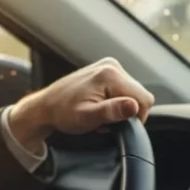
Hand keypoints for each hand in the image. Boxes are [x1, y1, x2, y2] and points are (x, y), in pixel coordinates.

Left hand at [8, 58, 154, 153]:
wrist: (45, 107)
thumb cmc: (62, 113)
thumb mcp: (87, 117)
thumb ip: (111, 111)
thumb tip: (133, 106)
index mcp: (110, 74)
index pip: (144, 100)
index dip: (134, 118)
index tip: (113, 124)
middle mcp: (112, 65)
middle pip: (139, 95)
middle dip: (125, 112)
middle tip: (103, 120)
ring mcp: (109, 66)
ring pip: (132, 93)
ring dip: (120, 107)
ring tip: (99, 112)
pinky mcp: (106, 71)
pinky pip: (123, 89)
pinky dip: (115, 101)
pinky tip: (100, 106)